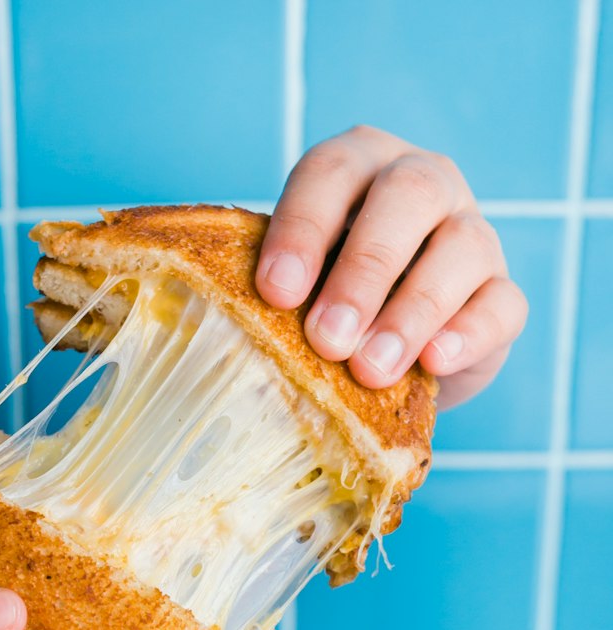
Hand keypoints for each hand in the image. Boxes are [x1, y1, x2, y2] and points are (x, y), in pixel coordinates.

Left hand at [255, 125, 527, 409]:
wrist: (379, 357)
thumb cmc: (315, 305)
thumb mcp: (288, 286)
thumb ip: (268, 288)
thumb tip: (222, 319)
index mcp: (355, 167)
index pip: (329, 172)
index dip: (302, 228)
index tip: (275, 292)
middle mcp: (421, 184)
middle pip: (406, 197)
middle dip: (363, 270)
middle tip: (326, 338)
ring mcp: (471, 234)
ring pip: (461, 249)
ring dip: (411, 312)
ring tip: (369, 369)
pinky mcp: (500, 295)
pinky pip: (500, 305)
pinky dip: (469, 333)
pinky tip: (434, 362)